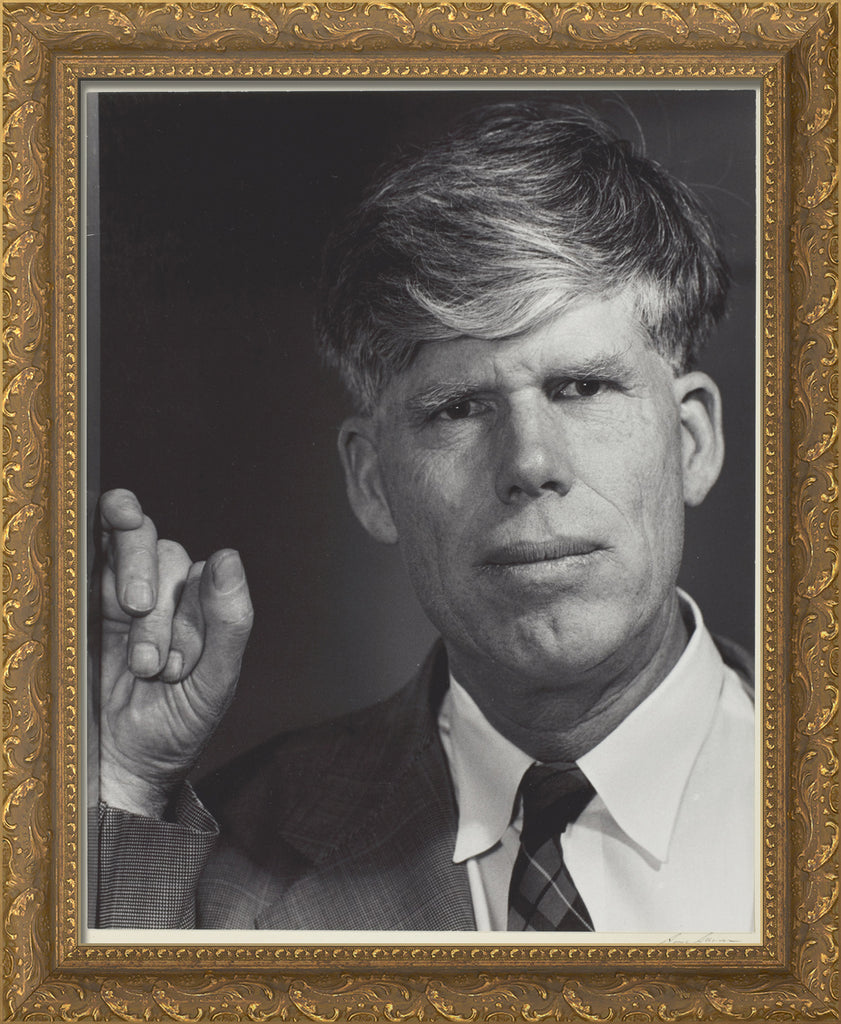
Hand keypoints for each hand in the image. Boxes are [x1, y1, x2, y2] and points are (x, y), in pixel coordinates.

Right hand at [96, 489, 253, 817]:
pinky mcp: (78, 601)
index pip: (200, 574)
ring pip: (126, 543)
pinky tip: (97, 602)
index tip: (179, 669)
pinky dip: (88, 561)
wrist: (119, 770)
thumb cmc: (173, 727)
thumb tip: (229, 555)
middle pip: (163, 551)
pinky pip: (83, 559)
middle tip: (148, 664)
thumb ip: (229, 620)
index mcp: (199, 605)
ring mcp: (116, 592)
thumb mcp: (213, 682)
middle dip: (159, 607)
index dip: (189, 615)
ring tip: (133, 655)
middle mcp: (162, 592)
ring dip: (131, 580)